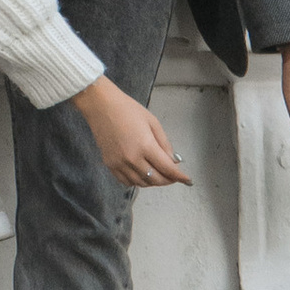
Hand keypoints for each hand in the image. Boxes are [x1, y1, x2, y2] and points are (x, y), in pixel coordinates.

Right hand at [72, 75, 190, 190]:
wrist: (101, 106)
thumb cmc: (128, 109)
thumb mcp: (152, 122)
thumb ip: (164, 143)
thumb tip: (173, 161)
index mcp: (145, 145)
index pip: (167, 168)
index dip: (179, 176)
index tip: (188, 180)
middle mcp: (132, 158)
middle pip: (155, 179)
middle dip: (168, 180)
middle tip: (174, 177)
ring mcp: (119, 163)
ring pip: (141, 183)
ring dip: (153, 182)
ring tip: (159, 175)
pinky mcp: (109, 165)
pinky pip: (126, 182)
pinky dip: (137, 181)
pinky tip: (142, 174)